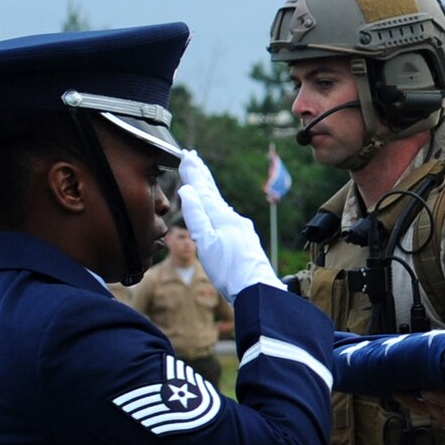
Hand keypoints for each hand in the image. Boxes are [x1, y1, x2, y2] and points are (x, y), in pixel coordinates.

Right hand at [176, 149, 281, 299]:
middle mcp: (233, 218)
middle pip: (214, 192)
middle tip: (193, 156)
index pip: (204, 189)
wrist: (258, 289)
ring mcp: (241, 228)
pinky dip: (218, 205)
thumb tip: (187, 189)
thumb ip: (197, 215)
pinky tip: (219, 209)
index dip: (194, 172)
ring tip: (202, 177)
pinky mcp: (244, 239)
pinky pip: (227, 215)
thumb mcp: (206, 242)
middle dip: (202, 175)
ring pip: (220, 203)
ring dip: (209, 189)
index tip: (187, 154)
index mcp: (222, 217)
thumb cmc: (229, 270)